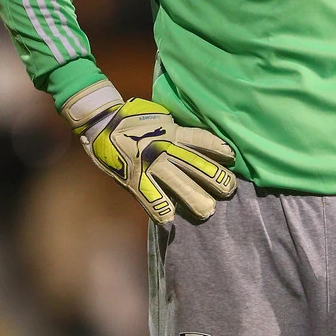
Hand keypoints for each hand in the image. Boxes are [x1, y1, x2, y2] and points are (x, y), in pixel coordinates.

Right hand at [60, 80, 236, 224]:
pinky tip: (170, 218)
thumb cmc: (134, 118)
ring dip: (193, 196)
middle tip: (229, 190)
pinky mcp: (134, 178)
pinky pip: (149, 195)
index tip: (233, 157)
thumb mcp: (160, 117)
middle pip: (195, 163)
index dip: (218, 149)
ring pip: (176, 182)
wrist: (102, 121)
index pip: (200, 139)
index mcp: (172, 131)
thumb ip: (177, 129)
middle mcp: (164, 147)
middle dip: (214, 178)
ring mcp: (149, 163)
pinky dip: (159, 207)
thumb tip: (198, 141)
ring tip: (208, 210)